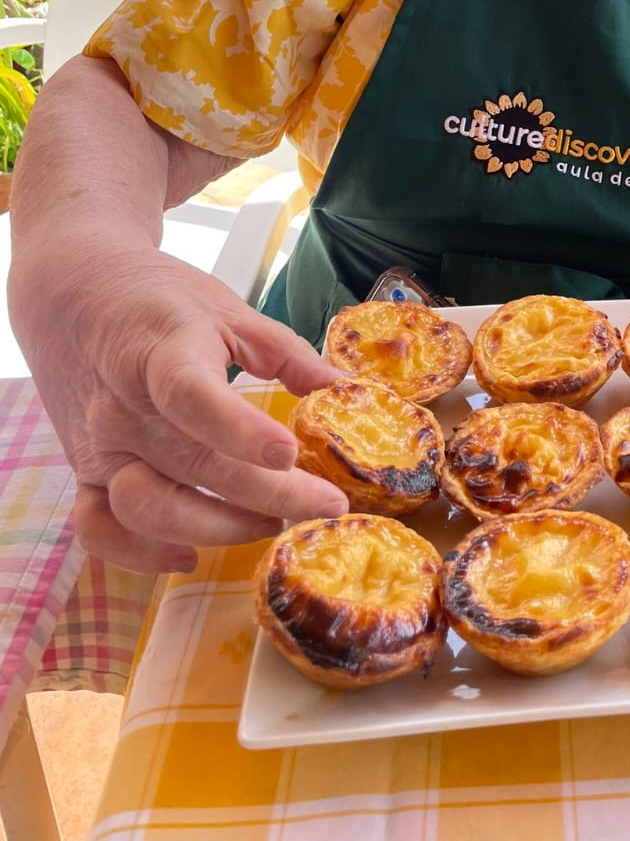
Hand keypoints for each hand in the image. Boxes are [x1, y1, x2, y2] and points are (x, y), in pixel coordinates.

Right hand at [9, 240, 347, 572]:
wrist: (71, 293)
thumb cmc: (157, 299)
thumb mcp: (224, 307)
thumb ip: (282, 350)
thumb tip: (340, 388)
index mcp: (161, 351)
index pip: (191, 395)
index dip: (239, 428)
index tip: (289, 453)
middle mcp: (124, 406)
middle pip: (193, 463)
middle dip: (268, 495)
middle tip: (326, 506)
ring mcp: (100, 445)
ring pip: (148, 508)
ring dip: (216, 527)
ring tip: (272, 523)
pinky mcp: (83, 472)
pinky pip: (100, 530)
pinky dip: (141, 554)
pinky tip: (189, 554)